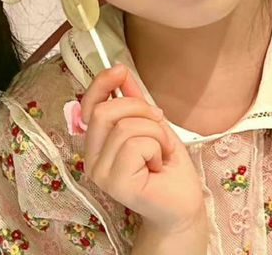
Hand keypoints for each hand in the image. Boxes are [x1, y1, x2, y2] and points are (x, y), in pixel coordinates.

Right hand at [79, 64, 205, 234]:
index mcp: (98, 142)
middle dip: (140, 108)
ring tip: (159, 152)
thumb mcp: (151, 123)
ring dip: (155, 133)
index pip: (88, 105)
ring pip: (125, 127)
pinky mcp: (114, 183)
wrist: (183, 202)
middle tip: (158, 126)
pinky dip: (156, 148)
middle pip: (106, 110)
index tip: (120, 70)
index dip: (101, 84)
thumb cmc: (167, 165)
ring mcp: (100, 172)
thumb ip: (133, 99)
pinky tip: (157, 165)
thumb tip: (120, 71)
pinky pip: (136, 145)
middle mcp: (92, 158)